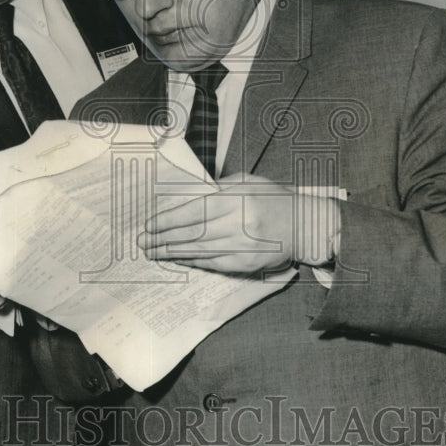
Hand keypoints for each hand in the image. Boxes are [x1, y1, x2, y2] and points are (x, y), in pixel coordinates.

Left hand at [138, 177, 339, 274]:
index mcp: (235, 199)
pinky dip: (192, 261)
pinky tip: (177, 259)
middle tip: (142, 242)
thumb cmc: (272, 198)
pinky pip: (212, 263)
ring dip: (172, 252)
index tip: (149, 225)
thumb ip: (219, 189)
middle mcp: (237, 223)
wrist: (303, 224)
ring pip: (198, 250)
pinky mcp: (245, 263)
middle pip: (192, 233)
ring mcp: (241, 246)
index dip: (168, 220)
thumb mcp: (247, 182)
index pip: (193, 211)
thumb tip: (188, 198)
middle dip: (163, 239)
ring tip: (152, 252)